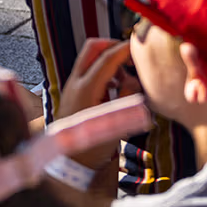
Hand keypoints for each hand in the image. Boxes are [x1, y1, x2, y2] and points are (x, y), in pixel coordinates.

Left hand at [58, 39, 138, 167]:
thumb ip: (126, 98)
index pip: (106, 59)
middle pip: (92, 48)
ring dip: (108, 59)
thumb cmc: (94, 146)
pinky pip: (88, 69)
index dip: (123, 49)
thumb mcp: (116, 124)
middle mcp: (75, 82)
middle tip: (129, 56)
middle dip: (111, 45)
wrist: (69, 160)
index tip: (137, 45)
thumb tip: (134, 80)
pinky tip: (114, 86)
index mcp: (86, 89)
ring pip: (90, 57)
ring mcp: (71, 84)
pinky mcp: (72, 89)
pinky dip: (102, 69)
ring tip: (125, 79)